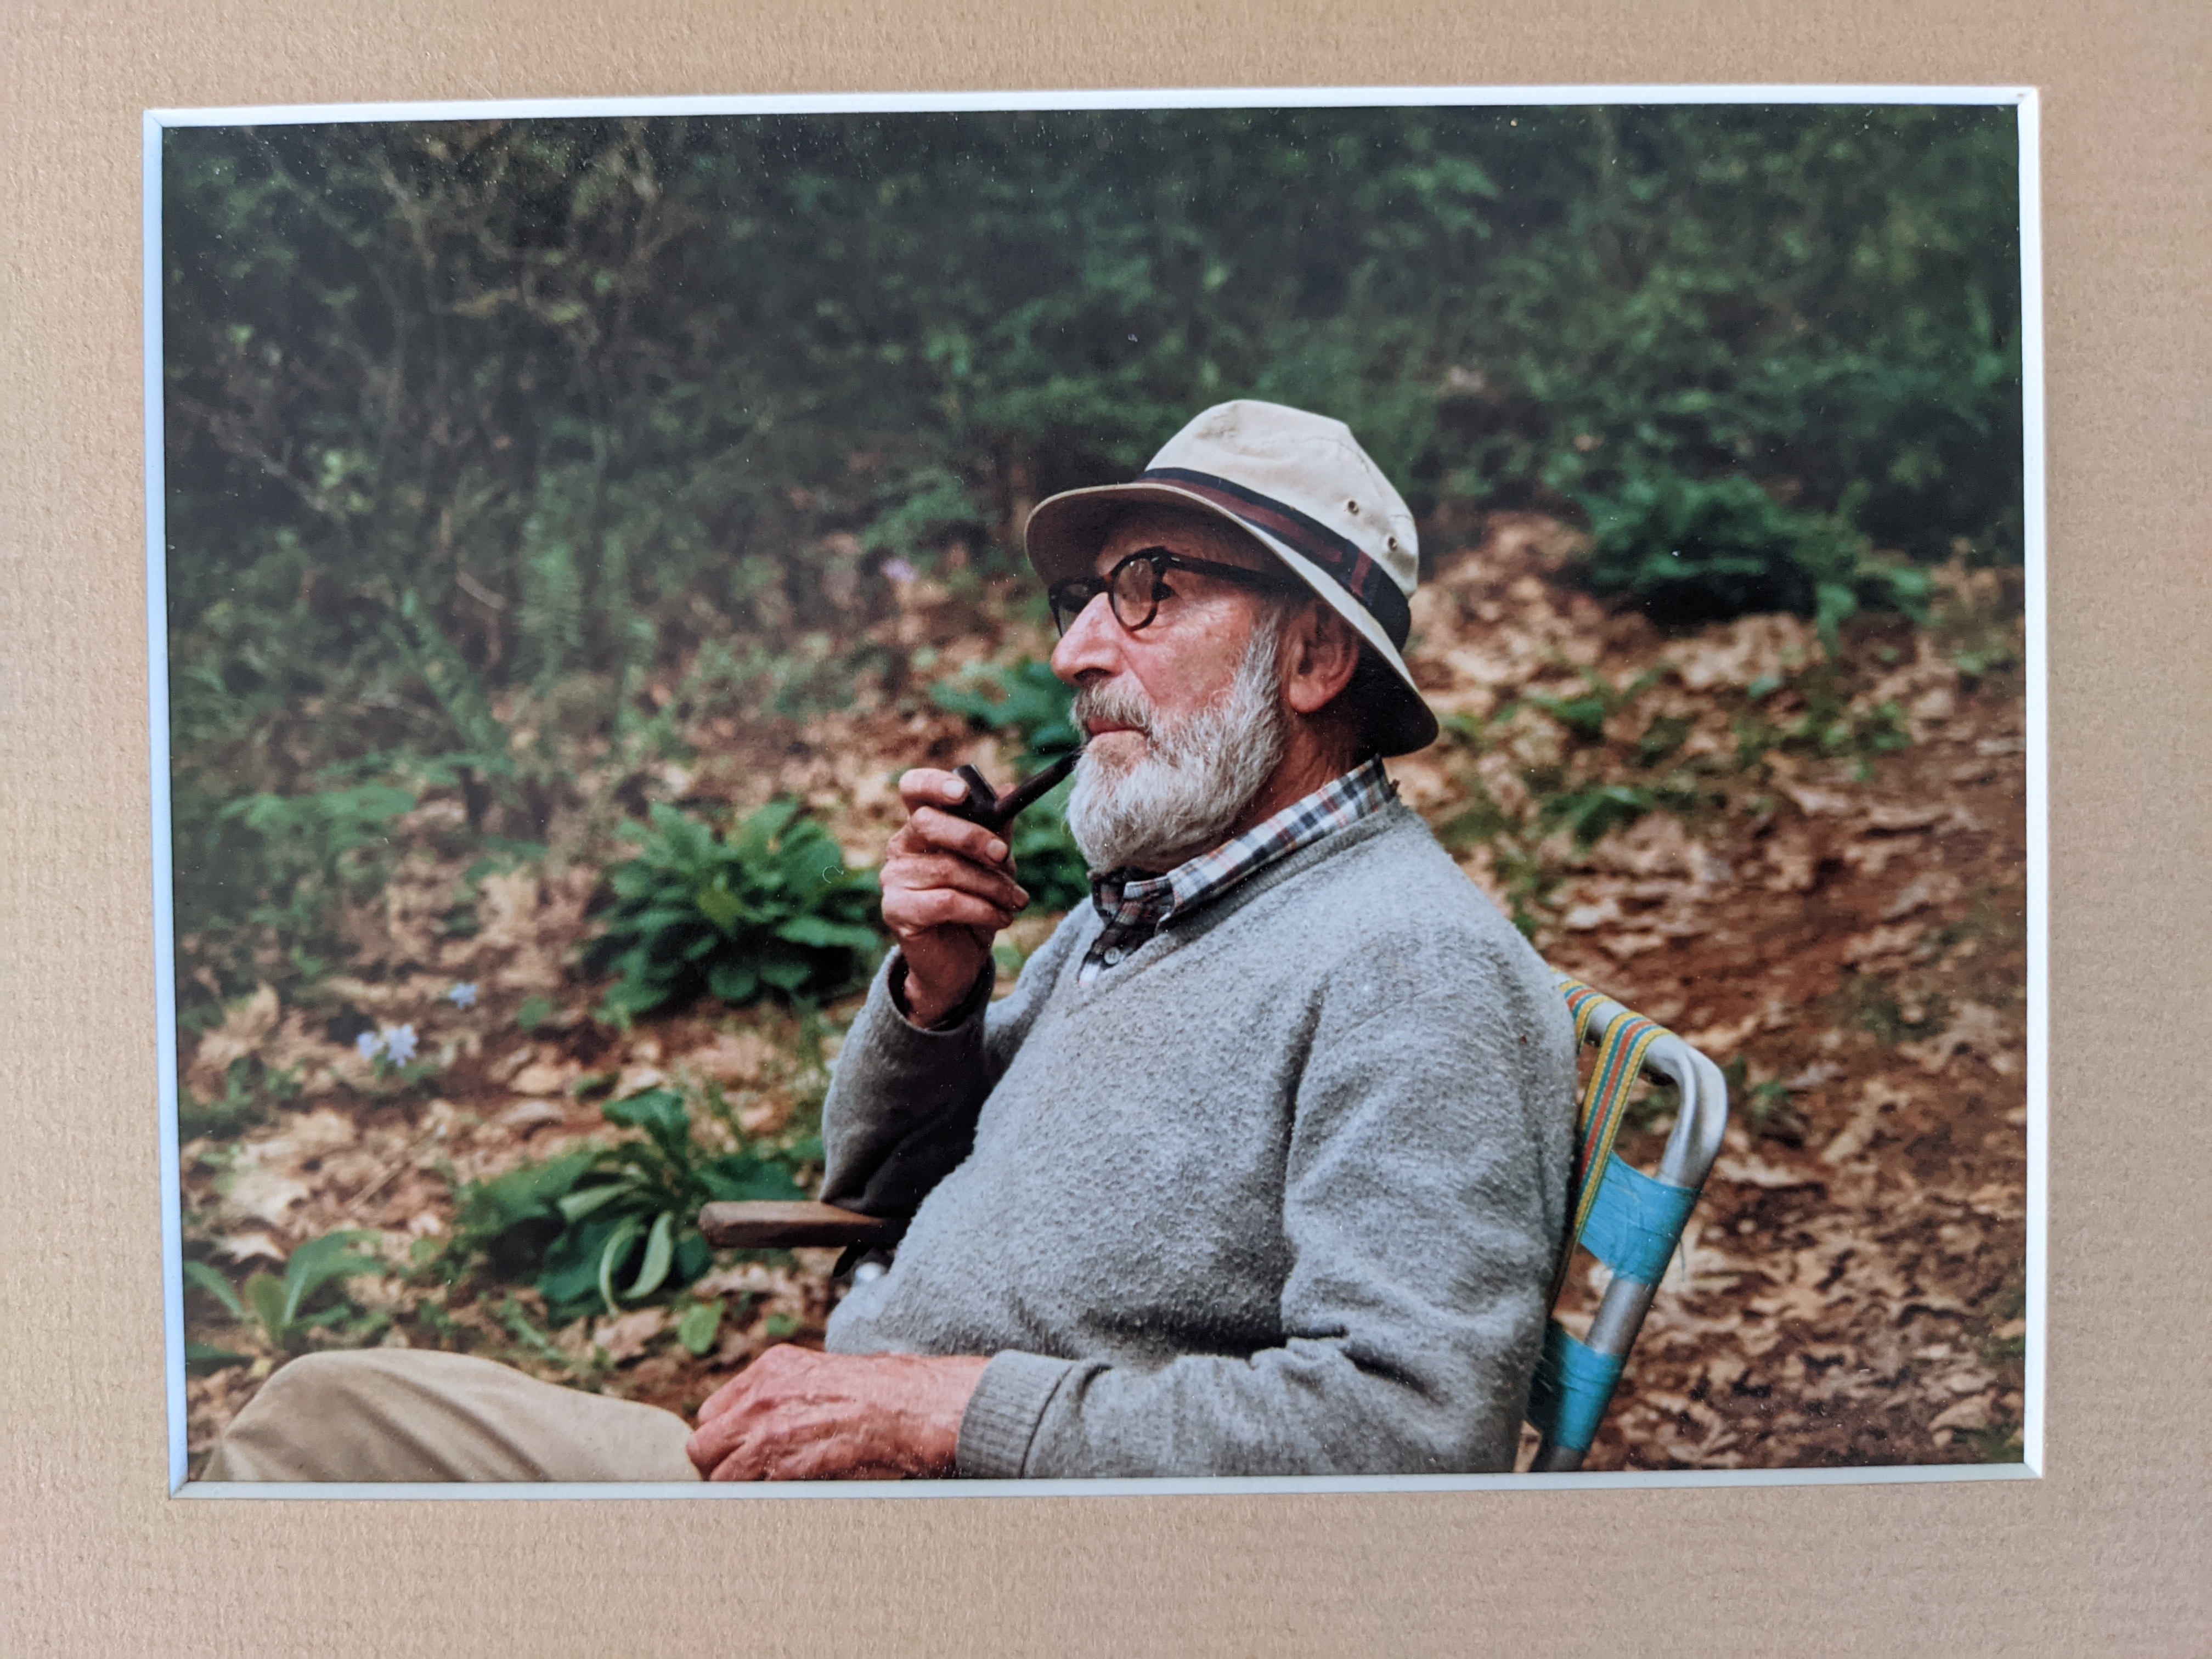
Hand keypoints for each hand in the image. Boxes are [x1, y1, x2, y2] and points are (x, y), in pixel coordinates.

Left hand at [685, 1345, 990, 1480]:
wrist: (913, 1408)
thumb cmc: (881, 1393)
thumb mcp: (822, 1372)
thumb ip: (783, 1392)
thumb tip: (757, 1422)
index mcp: (771, 1368)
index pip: (711, 1412)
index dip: (724, 1436)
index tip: (738, 1449)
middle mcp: (761, 1396)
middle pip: (702, 1444)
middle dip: (718, 1463)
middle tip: (745, 1477)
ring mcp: (769, 1431)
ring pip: (717, 1475)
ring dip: (736, 1487)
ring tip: (766, 1490)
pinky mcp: (783, 1465)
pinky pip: (746, 1493)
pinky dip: (757, 1500)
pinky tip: (785, 1494)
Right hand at [880, 768, 1028, 1026]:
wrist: (961, 961)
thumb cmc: (976, 903)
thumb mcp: (994, 864)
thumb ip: (997, 829)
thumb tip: (1009, 789)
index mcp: (922, 826)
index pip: (913, 789)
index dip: (934, 784)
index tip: (962, 792)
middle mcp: (901, 847)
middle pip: (928, 823)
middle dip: (973, 838)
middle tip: (1004, 855)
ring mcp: (894, 879)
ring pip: (947, 869)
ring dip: (991, 885)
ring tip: (1016, 901)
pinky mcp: (897, 910)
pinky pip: (946, 901)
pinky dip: (982, 909)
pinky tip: (1001, 918)